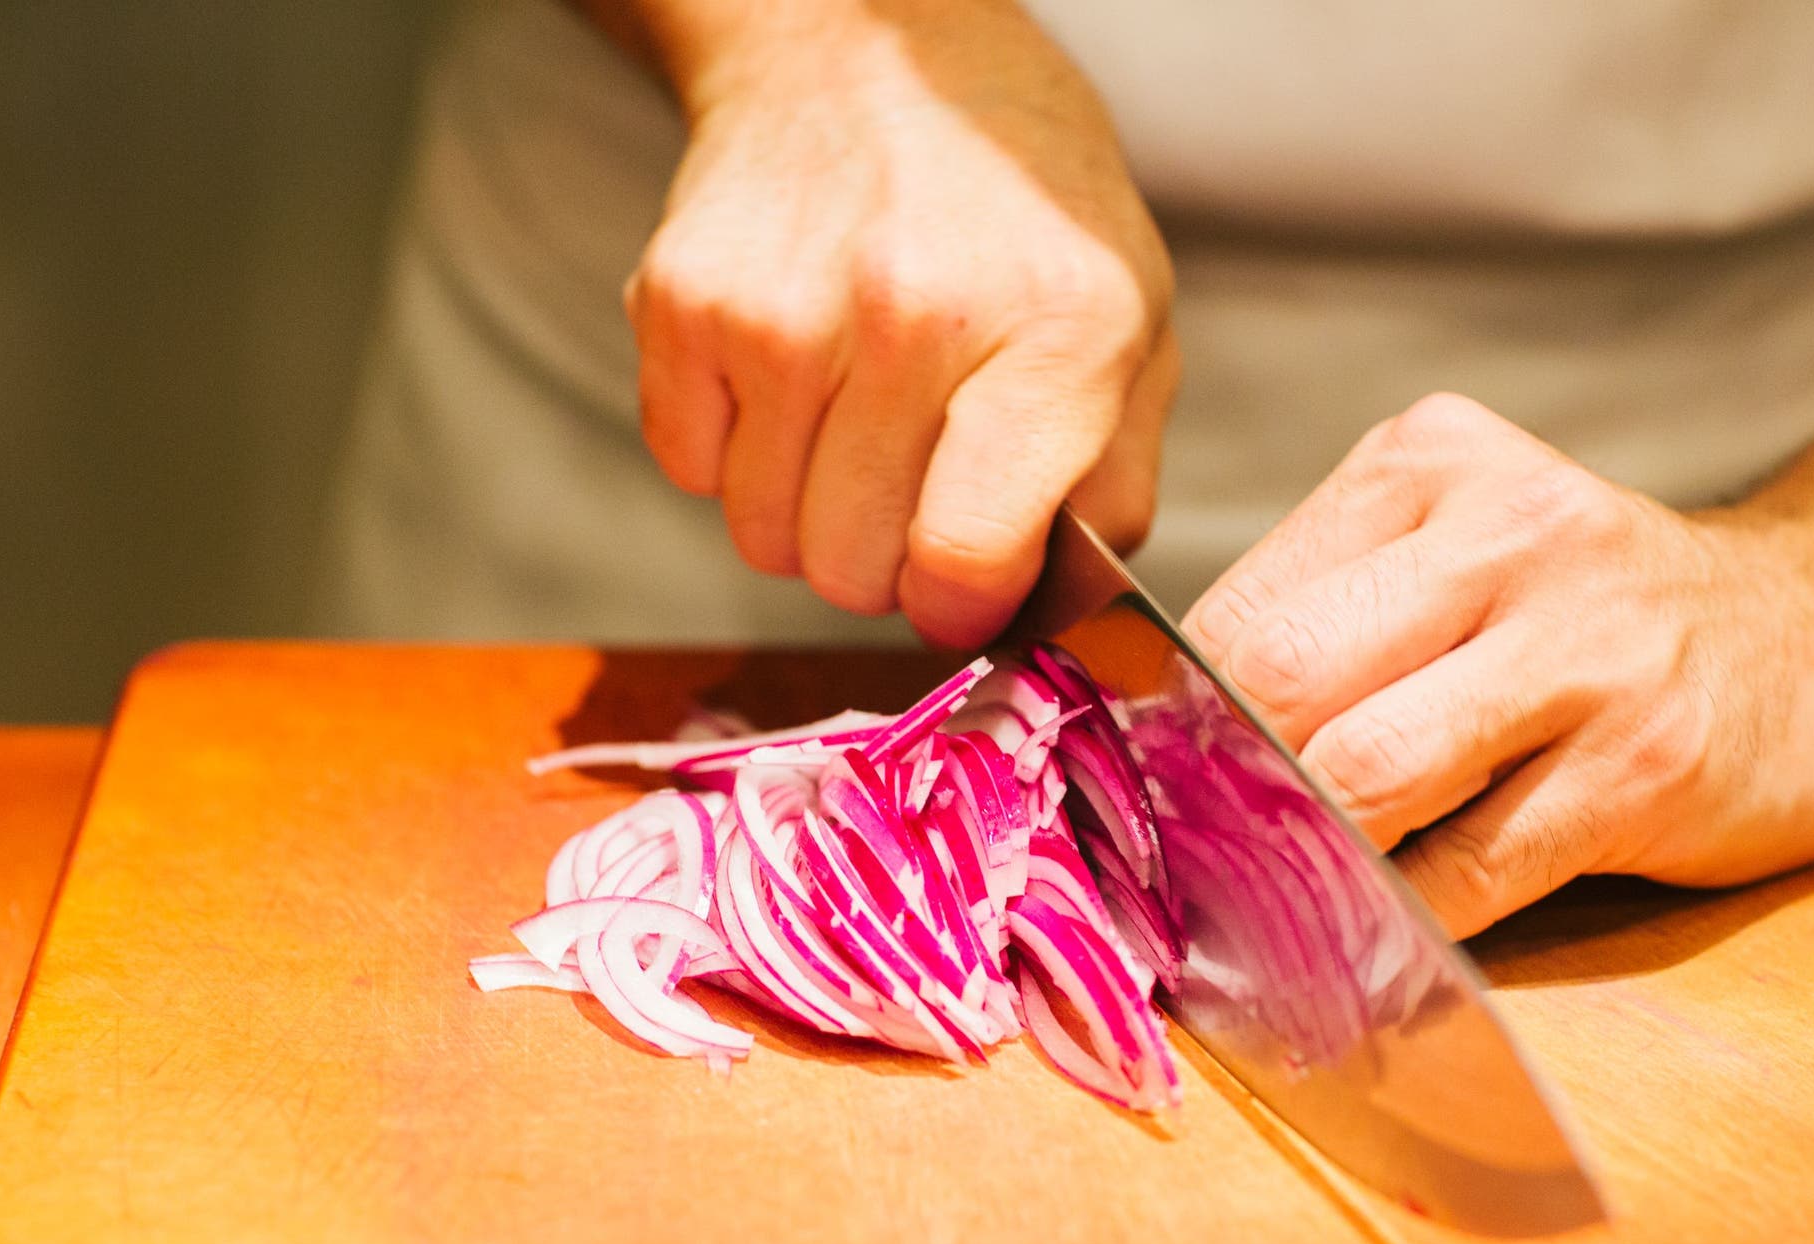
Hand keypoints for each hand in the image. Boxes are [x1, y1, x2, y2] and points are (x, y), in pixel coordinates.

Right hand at [622, 2, 1174, 646]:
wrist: (869, 50)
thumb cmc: (1016, 211)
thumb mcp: (1132, 329)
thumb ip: (1111, 489)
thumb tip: (1047, 617)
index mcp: (1057, 331)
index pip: (966, 560)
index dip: (961, 608)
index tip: (963, 586)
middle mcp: (916, 314)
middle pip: (853, 572)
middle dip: (887, 562)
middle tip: (915, 481)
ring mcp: (783, 307)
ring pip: (765, 539)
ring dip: (807, 511)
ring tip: (855, 416)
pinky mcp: (680, 299)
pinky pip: (692, 473)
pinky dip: (734, 452)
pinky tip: (789, 372)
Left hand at [1186, 394, 1813, 939]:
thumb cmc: (1596, 614)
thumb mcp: (1462, 548)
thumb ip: (1335, 617)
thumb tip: (1167, 748)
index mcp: (1428, 465)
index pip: (1242, 606)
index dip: (1171, 720)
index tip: (1145, 796)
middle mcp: (1507, 535)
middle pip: (1283, 680)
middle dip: (1218, 791)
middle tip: (1187, 864)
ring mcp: (1585, 650)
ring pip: (1365, 776)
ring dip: (1298, 861)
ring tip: (1269, 903)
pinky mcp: (1644, 767)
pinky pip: (1473, 869)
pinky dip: (1401, 923)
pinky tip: (1376, 942)